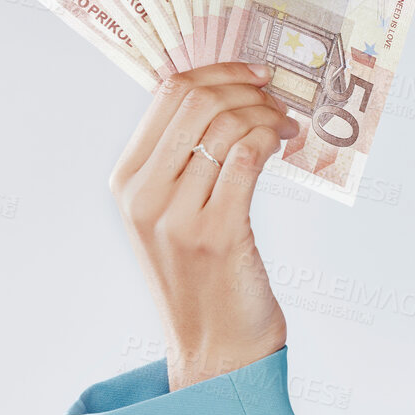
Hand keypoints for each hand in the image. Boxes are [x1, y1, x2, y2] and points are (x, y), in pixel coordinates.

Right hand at [108, 62, 301, 391]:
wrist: (215, 344)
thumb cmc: (203, 274)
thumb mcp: (173, 212)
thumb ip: (184, 157)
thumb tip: (224, 96)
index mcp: (127, 180)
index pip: (169, 93)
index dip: (219, 71)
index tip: (255, 73)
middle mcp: (144, 194)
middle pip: (199, 101)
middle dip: (248, 89)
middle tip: (279, 101)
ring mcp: (178, 215)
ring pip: (228, 127)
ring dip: (268, 116)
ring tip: (287, 128)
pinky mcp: (217, 233)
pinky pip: (247, 159)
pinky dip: (271, 141)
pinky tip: (283, 147)